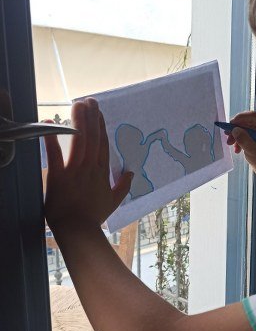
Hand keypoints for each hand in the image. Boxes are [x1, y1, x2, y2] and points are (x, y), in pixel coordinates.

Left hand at [44, 99, 132, 231]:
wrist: (78, 230)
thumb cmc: (94, 217)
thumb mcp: (113, 202)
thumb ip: (123, 186)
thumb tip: (132, 173)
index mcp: (102, 172)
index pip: (103, 145)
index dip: (101, 127)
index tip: (99, 113)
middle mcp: (90, 168)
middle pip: (93, 138)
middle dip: (92, 117)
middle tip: (89, 100)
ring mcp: (75, 171)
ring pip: (80, 141)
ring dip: (79, 121)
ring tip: (78, 104)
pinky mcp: (59, 176)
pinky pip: (55, 154)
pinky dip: (51, 138)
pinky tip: (48, 123)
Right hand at [228, 111, 255, 177]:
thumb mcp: (253, 151)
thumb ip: (244, 140)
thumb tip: (235, 130)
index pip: (252, 116)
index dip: (239, 119)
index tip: (230, 125)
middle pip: (245, 120)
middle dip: (235, 129)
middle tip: (228, 138)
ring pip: (241, 125)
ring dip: (235, 134)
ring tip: (231, 145)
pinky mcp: (253, 130)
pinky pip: (241, 130)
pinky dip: (237, 138)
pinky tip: (237, 147)